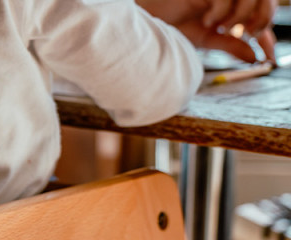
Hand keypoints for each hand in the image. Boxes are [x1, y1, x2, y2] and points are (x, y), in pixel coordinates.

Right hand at [137, 0, 276, 61]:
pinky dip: (222, 10)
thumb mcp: (205, 40)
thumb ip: (230, 45)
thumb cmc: (169, 28)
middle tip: (245, 33)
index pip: (259, 15)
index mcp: (229, 7)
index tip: (269, 56)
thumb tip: (253, 57)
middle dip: (261, 18)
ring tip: (220, 26)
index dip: (266, 34)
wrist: (147, 24)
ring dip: (240, 15)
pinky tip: (207, 18)